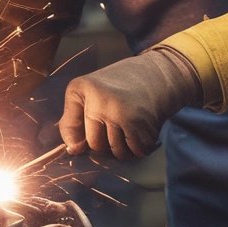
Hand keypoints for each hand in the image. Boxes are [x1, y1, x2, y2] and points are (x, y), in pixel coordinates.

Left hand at [57, 47, 202, 160]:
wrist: (157, 73)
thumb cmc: (118, 86)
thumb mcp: (88, 92)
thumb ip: (72, 120)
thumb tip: (72, 151)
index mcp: (82, 88)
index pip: (70, 130)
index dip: (78, 135)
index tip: (90, 127)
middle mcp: (100, 101)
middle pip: (95, 145)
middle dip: (105, 143)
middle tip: (114, 124)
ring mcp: (121, 114)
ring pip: (116, 152)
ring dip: (124, 147)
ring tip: (128, 126)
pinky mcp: (141, 125)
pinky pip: (135, 152)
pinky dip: (139, 147)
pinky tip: (140, 130)